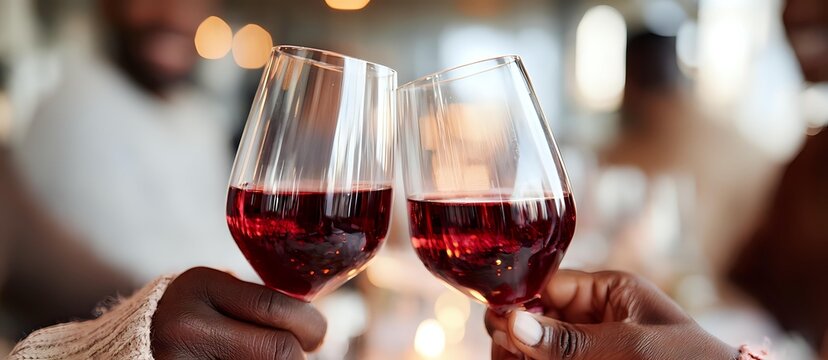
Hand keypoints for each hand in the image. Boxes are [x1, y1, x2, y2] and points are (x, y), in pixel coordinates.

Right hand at [151, 267, 325, 359]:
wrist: (132, 341)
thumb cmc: (190, 314)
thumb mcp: (214, 292)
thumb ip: (255, 302)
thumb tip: (315, 327)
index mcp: (201, 285)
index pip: (275, 306)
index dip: (310, 326)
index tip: (316, 336)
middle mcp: (187, 323)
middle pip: (278, 348)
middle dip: (300, 355)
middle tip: (303, 354)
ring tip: (275, 357)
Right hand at [485, 270, 735, 359]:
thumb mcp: (628, 347)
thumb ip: (569, 340)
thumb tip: (511, 323)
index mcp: (610, 290)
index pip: (549, 286)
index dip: (519, 301)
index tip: (495, 321)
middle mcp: (596, 314)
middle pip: (538, 318)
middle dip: (516, 334)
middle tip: (500, 352)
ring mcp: (592, 343)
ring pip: (541, 344)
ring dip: (520, 353)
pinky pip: (554, 359)